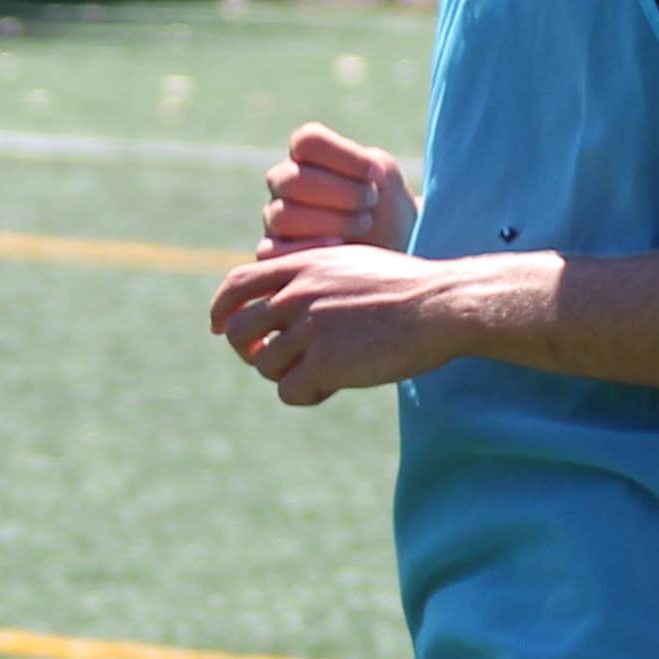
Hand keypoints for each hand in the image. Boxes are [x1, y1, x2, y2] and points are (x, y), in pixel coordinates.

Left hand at [209, 239, 475, 406]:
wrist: (440, 306)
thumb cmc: (407, 287)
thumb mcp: (351, 263)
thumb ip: (314, 275)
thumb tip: (284, 296)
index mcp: (302, 265)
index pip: (236, 285)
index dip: (221, 309)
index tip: (219, 328)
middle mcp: (297, 293)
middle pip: (239, 331)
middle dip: (250, 352)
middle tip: (275, 361)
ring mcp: (309, 328)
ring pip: (265, 365)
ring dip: (289, 375)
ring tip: (323, 373)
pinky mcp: (325, 362)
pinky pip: (289, 391)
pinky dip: (306, 395)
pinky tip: (331, 388)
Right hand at [256, 122, 414, 252]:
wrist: (390, 247)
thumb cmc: (385, 206)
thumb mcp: (386, 177)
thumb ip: (370, 166)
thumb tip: (363, 178)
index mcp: (306, 156)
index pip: (308, 141)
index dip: (344, 157)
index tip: (377, 174)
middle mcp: (284, 184)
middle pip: (293, 179)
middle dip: (342, 193)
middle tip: (371, 203)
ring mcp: (275, 219)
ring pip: (282, 216)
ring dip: (331, 222)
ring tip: (363, 225)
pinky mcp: (273, 254)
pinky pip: (271, 252)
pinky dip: (304, 250)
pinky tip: (337, 247)